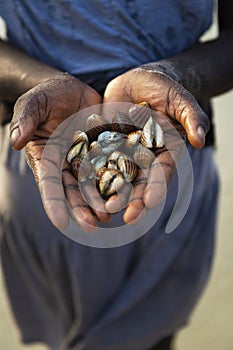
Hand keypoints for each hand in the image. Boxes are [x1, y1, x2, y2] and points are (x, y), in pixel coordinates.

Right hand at [10, 73, 109, 230]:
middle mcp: (65, 163)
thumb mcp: (34, 102)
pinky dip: (117, 181)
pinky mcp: (104, 151)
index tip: (60, 222)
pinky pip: (111, 167)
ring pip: (93, 184)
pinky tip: (126, 194)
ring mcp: (86, 159)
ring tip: (109, 216)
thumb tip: (16, 141)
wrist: (72, 89)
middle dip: (81, 208)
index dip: (54, 202)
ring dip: (100, 201)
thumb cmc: (48, 94)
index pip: (49, 182)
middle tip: (92, 226)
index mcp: (46, 156)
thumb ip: (25, 118)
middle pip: (72, 189)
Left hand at [103, 67, 209, 223]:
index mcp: (164, 152)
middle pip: (139, 182)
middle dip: (133, 199)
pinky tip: (85, 191)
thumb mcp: (179, 99)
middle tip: (127, 216)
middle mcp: (143, 158)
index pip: (162, 172)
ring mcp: (122, 154)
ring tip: (105, 211)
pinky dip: (92, 176)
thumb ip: (191, 118)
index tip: (151, 202)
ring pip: (117, 177)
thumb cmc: (163, 89)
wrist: (137, 81)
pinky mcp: (104, 146)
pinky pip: (97, 162)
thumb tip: (200, 140)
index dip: (157, 187)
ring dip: (112, 194)